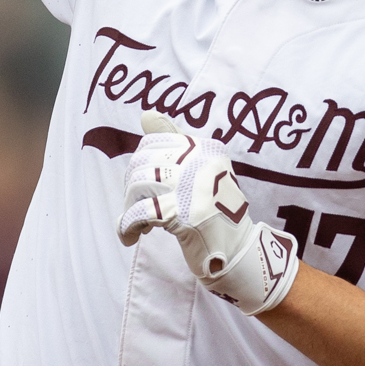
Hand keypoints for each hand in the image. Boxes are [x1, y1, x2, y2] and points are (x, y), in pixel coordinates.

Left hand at [116, 112, 300, 314]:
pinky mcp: (182, 214)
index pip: (155, 140)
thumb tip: (146, 114)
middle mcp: (200, 162)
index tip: (147, 185)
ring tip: (137, 223)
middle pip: (143, 162)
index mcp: (206, 148)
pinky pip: (138, 212)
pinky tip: (129, 236)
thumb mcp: (201, 170)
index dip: (142, 163)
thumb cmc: (216, 212)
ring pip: (138, 184)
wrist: (237, 251)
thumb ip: (175, 141)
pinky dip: (127, 225)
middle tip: (138, 206)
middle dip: (133, 186)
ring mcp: (192, 187)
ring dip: (129, 206)